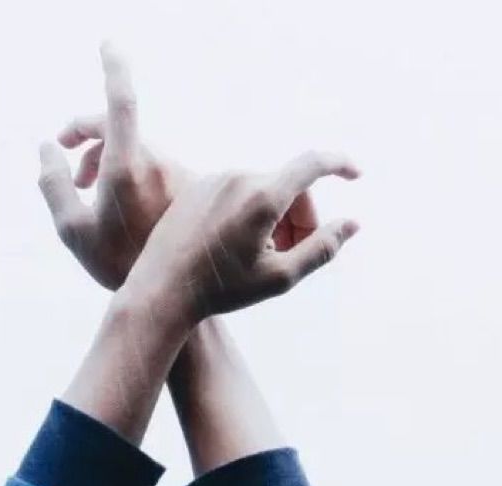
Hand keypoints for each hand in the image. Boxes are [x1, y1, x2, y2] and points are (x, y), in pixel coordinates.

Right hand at [38, 42, 189, 289]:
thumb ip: (52, 182)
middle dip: (88, 135)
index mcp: (127, 167)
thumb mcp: (70, 228)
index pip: (121, 103)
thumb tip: (47, 148)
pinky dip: (132, 170)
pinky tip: (121, 198)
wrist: (167, 294)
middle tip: (68, 157)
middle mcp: (158, 163)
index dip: (114, 70)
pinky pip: (156, 164)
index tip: (110, 44)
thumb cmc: (114, 264)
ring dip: (108, 156)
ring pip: (137, 147)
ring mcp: (178, 175)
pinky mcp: (189, 189)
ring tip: (88, 185)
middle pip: (120, 127)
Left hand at [123, 151, 360, 324]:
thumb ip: (322, 248)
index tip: (356, 175)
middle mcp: (237, 177)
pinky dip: (248, 212)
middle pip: (288, 186)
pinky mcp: (195, 188)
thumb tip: (353, 223)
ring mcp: (212, 180)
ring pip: (261, 190)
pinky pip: (235, 192)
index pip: (313, 164)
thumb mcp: (280, 277)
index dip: (341, 165)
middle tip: (296, 252)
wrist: (161, 290)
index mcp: (262, 196)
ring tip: (263, 255)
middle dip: (301, 216)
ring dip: (273, 216)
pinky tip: (237, 245)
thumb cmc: (220, 289)